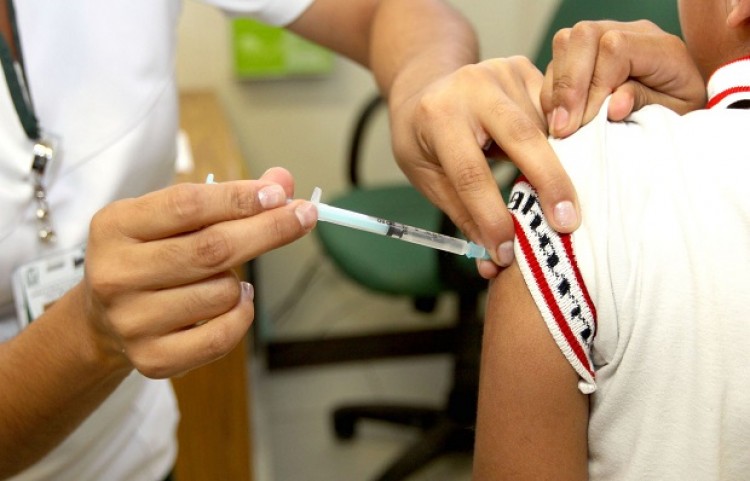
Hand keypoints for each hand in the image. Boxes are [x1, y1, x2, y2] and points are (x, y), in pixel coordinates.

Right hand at [79, 167, 315, 377]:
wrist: (104, 318)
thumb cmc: (150, 255)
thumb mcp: (172, 218)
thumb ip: (225, 198)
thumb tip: (283, 183)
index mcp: (115, 226)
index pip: (188, 204)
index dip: (240, 198)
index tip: (279, 194)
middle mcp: (116, 274)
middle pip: (211, 249)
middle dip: (268, 230)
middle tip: (303, 217)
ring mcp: (131, 321)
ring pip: (222, 293)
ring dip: (242, 283)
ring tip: (226, 278)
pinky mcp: (152, 359)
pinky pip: (222, 336)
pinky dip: (242, 316)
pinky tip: (234, 303)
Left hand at [388, 56, 579, 277]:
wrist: (426, 86)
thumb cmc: (423, 139)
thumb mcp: (427, 176)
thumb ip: (462, 215)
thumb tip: (492, 262)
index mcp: (438, 116)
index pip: (470, 173)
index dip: (491, 216)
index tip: (507, 251)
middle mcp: (473, 86)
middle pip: (523, 138)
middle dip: (549, 184)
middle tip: (568, 225)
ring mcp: (503, 72)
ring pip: (545, 128)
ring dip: (556, 168)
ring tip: (559, 201)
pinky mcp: (525, 69)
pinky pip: (554, 113)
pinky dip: (560, 143)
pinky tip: (560, 163)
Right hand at [541, 20, 705, 138]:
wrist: (678, 108)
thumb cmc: (678, 115)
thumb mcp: (673, 116)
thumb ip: (644, 105)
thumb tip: (613, 107)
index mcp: (661, 48)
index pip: (615, 50)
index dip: (594, 87)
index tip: (583, 123)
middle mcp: (631, 33)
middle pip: (585, 36)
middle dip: (568, 85)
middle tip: (563, 127)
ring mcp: (605, 38)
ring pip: (565, 43)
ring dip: (556, 89)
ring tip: (560, 125)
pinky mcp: (585, 53)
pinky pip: (557, 60)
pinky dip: (552, 92)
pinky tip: (559, 117)